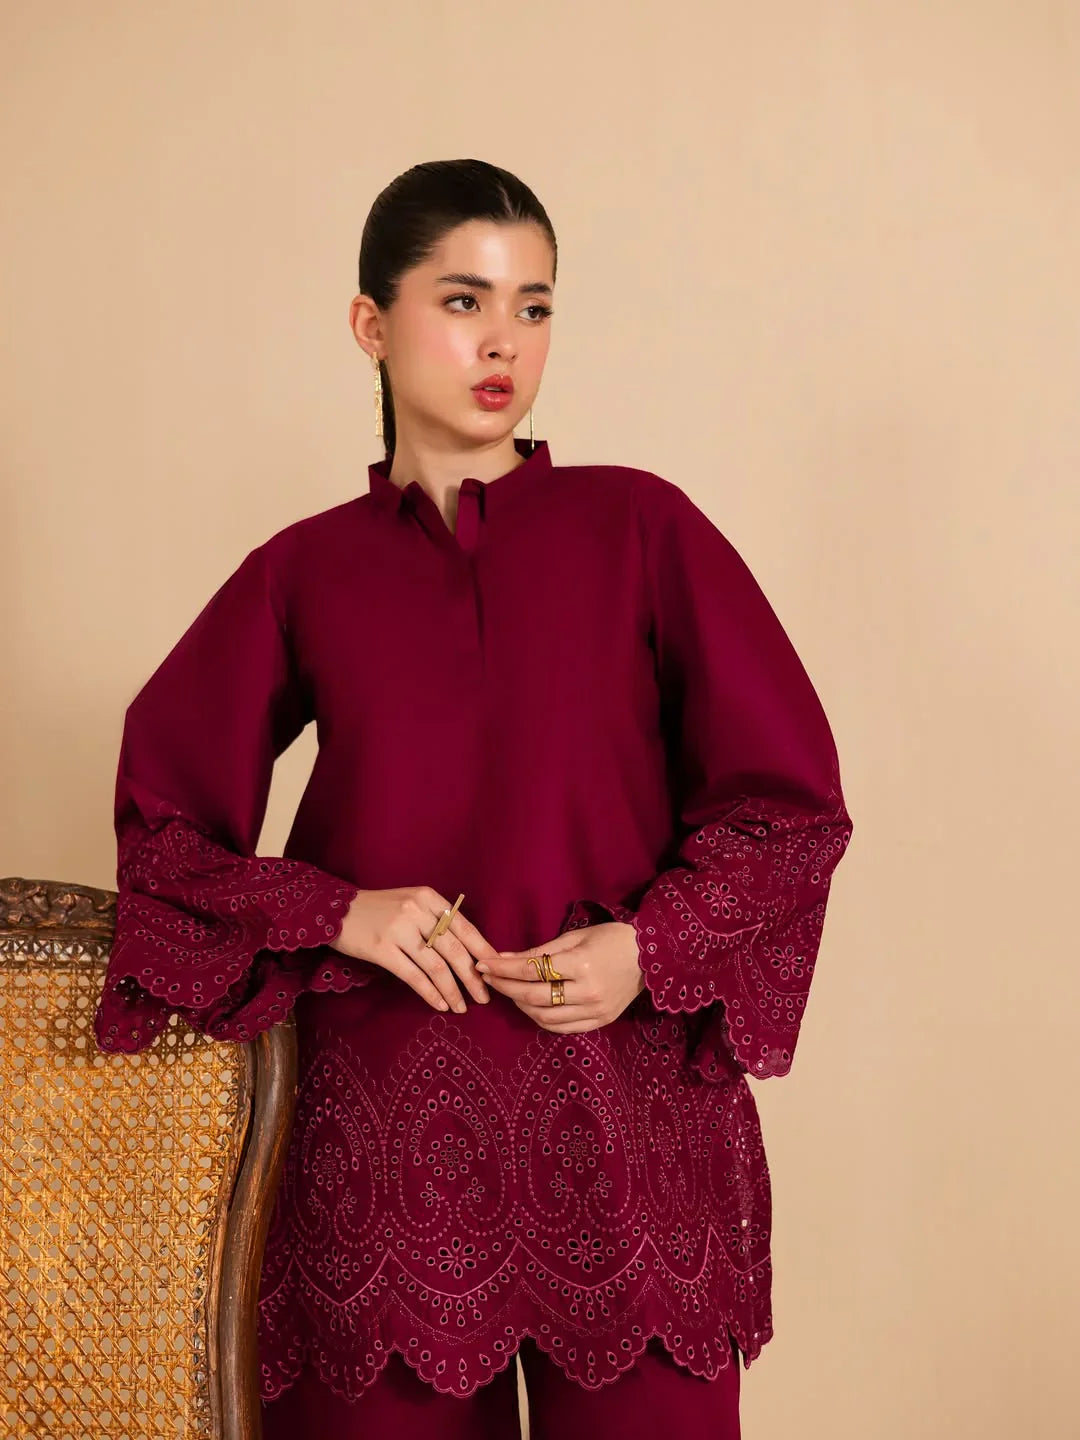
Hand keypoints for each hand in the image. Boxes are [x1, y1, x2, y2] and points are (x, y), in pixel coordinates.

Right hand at [329, 887, 497, 1012]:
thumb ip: (437, 919)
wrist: (337, 910)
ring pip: (436, 966)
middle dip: (473, 977)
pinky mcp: (381, 948)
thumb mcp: (412, 902)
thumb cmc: (381, 910)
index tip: (496, 971)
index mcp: (429, 897)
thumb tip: (470, 951)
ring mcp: (399, 929)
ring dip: (453, 990)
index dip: (483, 951)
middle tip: (485, 997)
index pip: (465, 927)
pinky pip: (413, 976)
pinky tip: (440, 1004)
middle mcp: (417, 910)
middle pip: (454, 949)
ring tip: (461, 1008)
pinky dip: (429, 993)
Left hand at [477, 921, 644, 1033]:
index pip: (531, 970)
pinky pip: (562, 1028)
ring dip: (521, 1005)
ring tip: (510, 992)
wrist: (650, 956)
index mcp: (581, 965)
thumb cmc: (610, 938)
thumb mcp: (575, 937)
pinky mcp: (599, 1022)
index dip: (503, 969)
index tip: (483, 964)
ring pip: (544, 1018)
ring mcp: (594, 1011)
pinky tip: (531, 1006)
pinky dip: (541, 1019)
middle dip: (505, 988)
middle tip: (489, 979)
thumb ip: (539, 951)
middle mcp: (587, 992)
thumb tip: (503, 959)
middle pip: (533, 997)